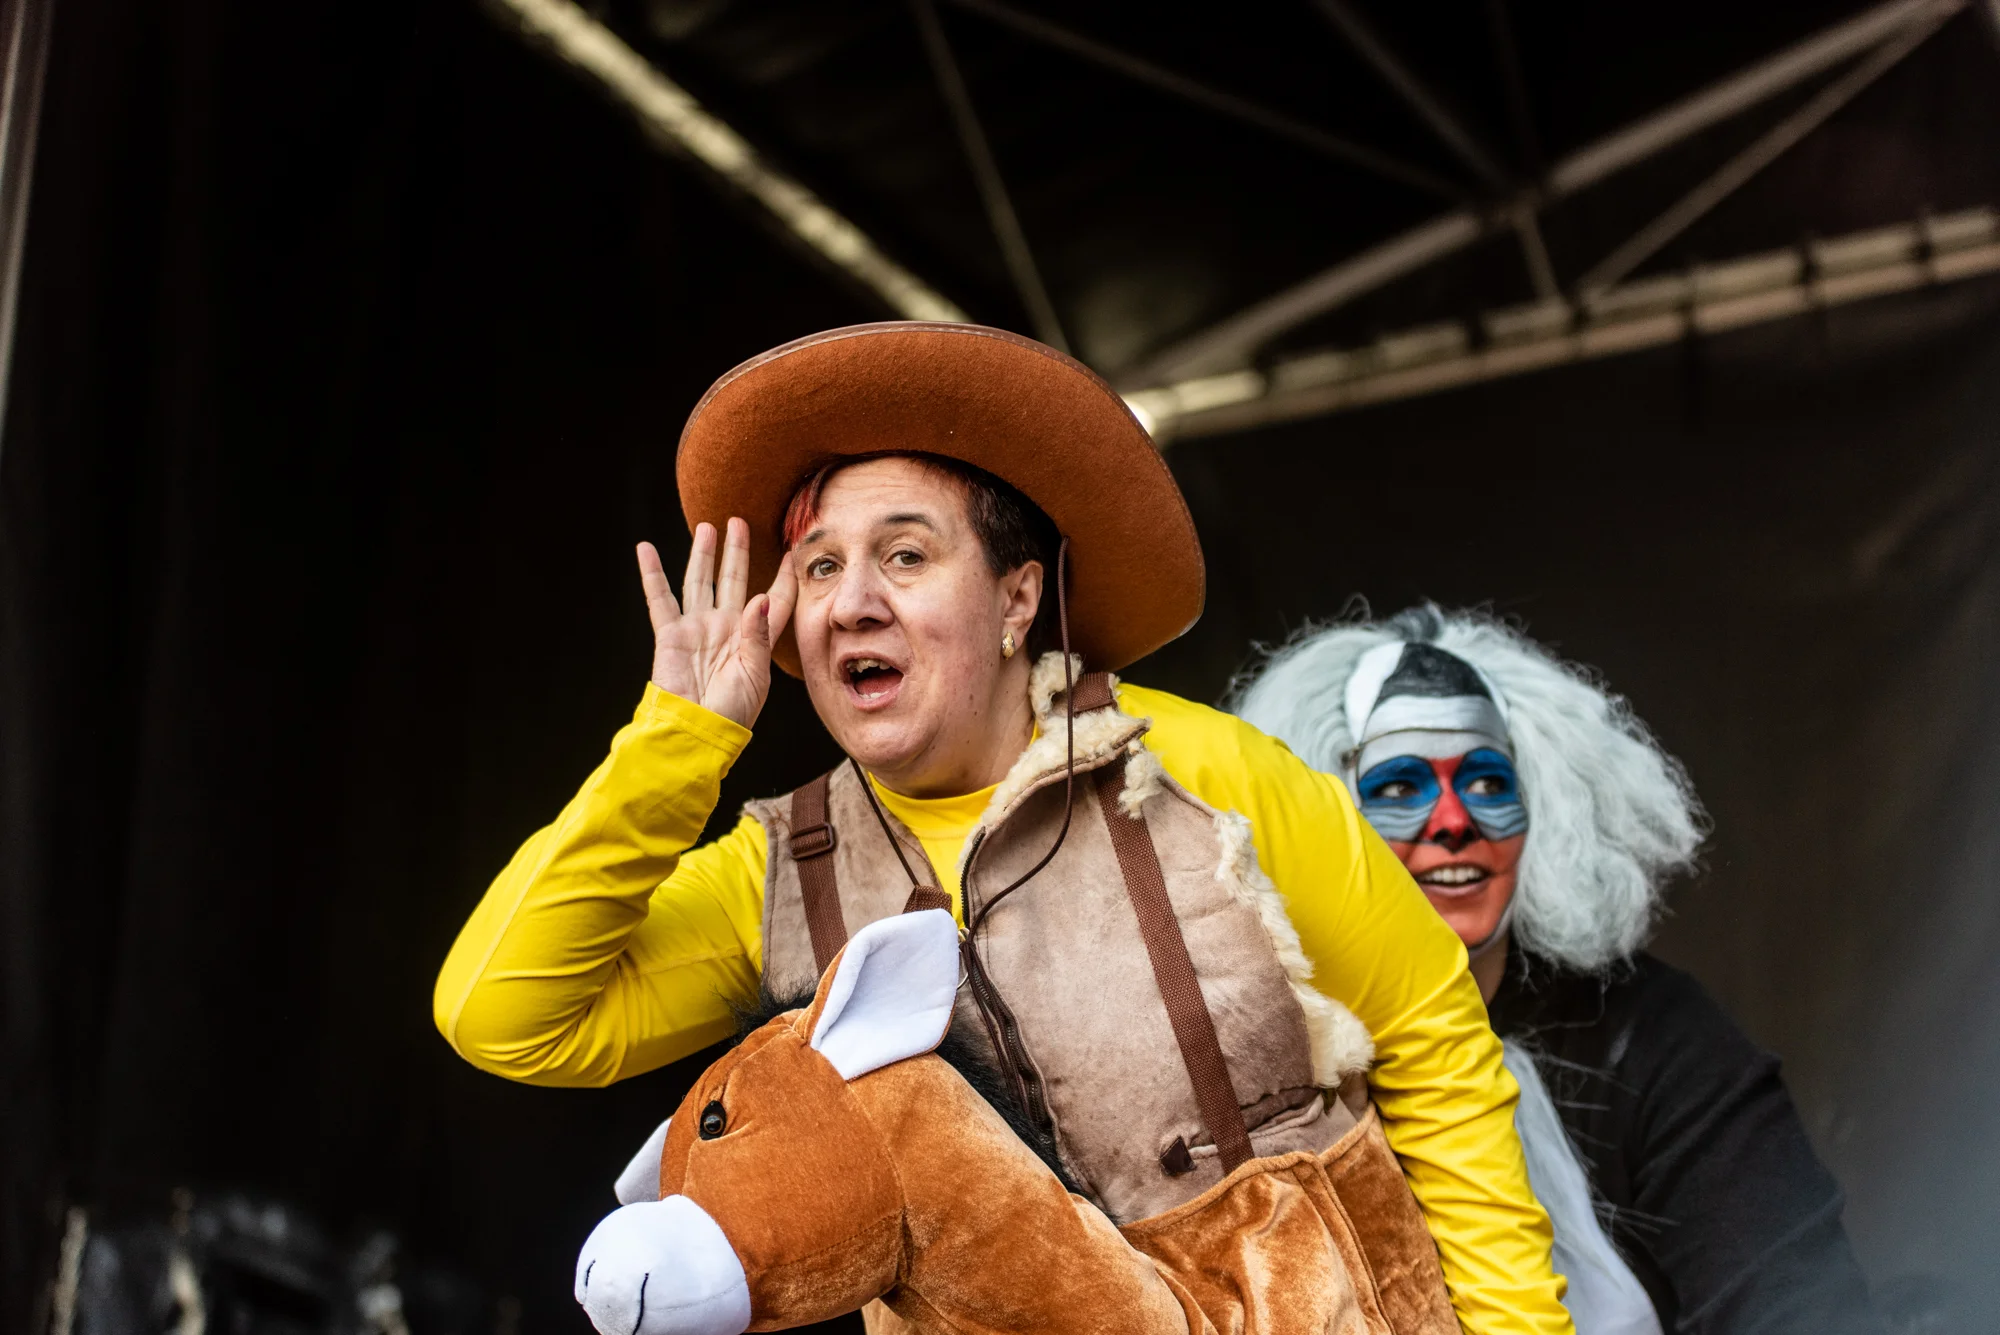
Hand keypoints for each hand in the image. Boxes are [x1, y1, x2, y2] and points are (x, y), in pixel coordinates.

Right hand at [637, 518, 796, 730]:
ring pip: (700, 581)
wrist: (697, 731)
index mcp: (753, 639)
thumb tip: (761, 598)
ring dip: (703, 554)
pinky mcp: (670, 634)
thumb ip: (758, 636)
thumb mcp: (756, 676)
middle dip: (737, 551)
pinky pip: (659, 598)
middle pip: (733, 580)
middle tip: (740, 522)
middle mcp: (726, 628)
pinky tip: (645, 548)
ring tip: (707, 527)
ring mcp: (697, 628)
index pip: (773, 600)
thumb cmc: (732, 713)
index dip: (783, 578)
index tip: (790, 553)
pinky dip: (652, 573)